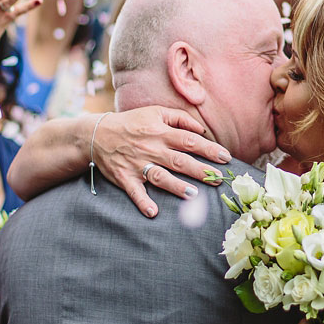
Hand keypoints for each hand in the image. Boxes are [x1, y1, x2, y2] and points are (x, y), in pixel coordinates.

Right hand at [90, 106, 231, 216]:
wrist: (97, 133)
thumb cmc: (132, 123)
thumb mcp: (155, 112)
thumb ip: (180, 118)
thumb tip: (201, 130)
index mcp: (161, 132)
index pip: (190, 141)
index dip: (209, 149)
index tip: (226, 157)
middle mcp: (151, 149)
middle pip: (179, 161)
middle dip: (200, 171)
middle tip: (218, 179)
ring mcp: (138, 164)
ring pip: (160, 176)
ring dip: (176, 187)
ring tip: (193, 195)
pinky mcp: (125, 177)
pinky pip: (134, 191)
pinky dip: (142, 202)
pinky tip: (153, 212)